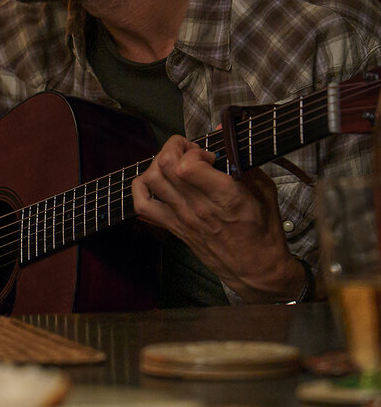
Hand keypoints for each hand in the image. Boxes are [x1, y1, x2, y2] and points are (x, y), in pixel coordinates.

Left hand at [130, 135, 302, 301]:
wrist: (255, 270)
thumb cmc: (264, 232)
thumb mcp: (265, 191)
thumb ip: (244, 162)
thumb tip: (226, 135)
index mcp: (225, 197)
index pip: (188, 166)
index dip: (194, 151)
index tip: (208, 154)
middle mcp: (198, 207)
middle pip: (165, 166)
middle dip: (173, 147)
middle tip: (188, 150)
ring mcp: (182, 217)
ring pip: (152, 180)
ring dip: (159, 162)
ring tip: (175, 162)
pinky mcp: (174, 227)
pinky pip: (142, 204)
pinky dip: (141, 187)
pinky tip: (154, 180)